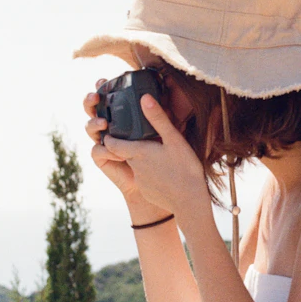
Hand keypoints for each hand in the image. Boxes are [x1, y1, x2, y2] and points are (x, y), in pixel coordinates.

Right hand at [83, 81, 172, 224]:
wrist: (157, 180)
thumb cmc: (160, 151)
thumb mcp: (165, 130)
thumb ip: (162, 113)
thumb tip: (166, 93)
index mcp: (120, 115)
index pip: (107, 97)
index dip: (101, 88)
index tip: (102, 80)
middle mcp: (109, 125)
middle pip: (92, 109)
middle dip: (90, 101)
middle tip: (95, 97)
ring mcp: (103, 140)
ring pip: (90, 127)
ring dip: (94, 123)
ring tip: (104, 123)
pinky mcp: (102, 158)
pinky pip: (96, 150)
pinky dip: (103, 149)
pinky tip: (112, 149)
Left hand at [99, 94, 210, 218]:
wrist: (190, 203)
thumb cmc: (184, 169)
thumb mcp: (174, 140)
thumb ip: (158, 119)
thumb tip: (144, 98)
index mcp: (137, 152)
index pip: (111, 143)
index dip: (110, 136)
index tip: (112, 129)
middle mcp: (135, 167)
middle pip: (124, 152)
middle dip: (128, 145)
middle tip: (141, 136)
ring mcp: (141, 181)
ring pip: (136, 166)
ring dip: (142, 159)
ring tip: (158, 154)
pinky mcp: (147, 191)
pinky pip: (145, 179)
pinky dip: (151, 174)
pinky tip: (165, 171)